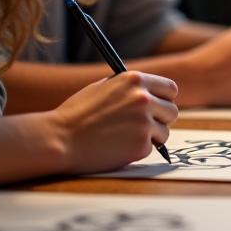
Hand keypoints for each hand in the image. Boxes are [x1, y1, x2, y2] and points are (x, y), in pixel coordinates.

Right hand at [51, 71, 177, 172]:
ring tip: (125, 137)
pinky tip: (117, 147)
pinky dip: (138, 149)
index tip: (159, 106)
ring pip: (164, 131)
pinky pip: (151, 148)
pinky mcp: (142, 145)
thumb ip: (129, 88)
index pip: (170, 88)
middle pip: (172, 110)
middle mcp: (144, 99)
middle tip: (143, 125)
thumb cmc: (76, 114)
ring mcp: (144, 122)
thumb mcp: (102, 88)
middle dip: (160, 119)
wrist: (59, 139)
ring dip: (151, 136)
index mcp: (135, 80)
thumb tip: (151, 92)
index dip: (164, 99)